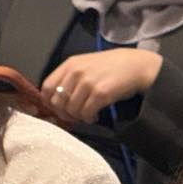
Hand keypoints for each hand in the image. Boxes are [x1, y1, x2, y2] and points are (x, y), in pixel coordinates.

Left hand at [41, 49, 162, 122]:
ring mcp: (88, 82)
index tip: (59, 109)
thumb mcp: (86, 65)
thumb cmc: (112, 67)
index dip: (50, 102)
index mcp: (70, 64)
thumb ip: (70, 78)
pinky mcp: (100, 93)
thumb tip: (57, 99)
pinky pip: (86, 113)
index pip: (46, 87)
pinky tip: (96, 116)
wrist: (136, 65)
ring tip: (88, 115)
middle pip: (57, 101)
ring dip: (79, 117)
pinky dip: (89, 118)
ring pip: (71, 110)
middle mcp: (76, 72)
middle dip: (65, 113)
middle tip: (75, 115)